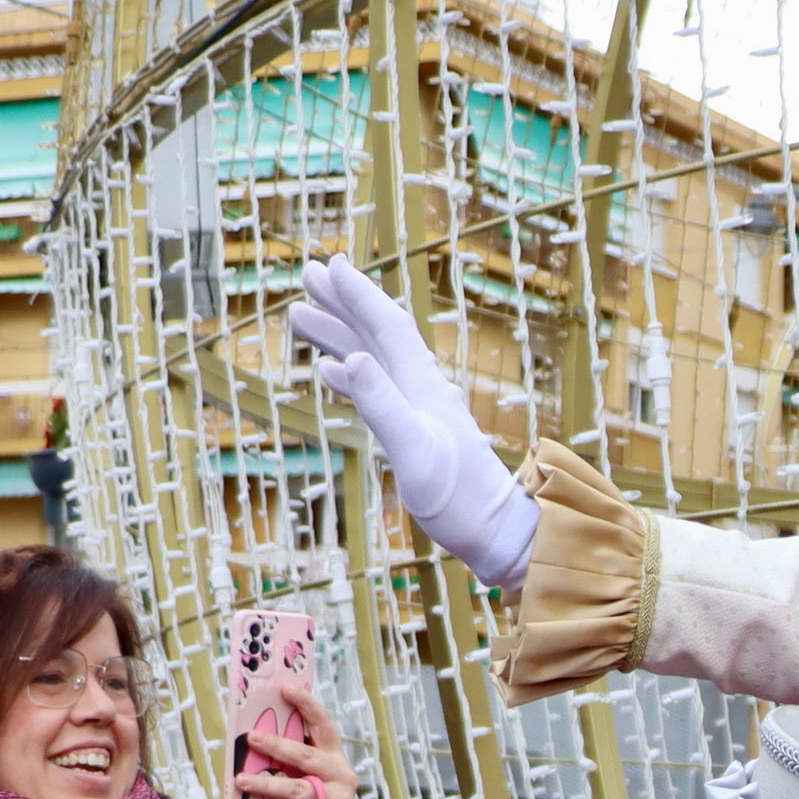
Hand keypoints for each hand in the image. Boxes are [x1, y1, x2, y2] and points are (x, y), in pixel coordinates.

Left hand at [232, 669, 369, 798]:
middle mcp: (340, 776)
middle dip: (276, 746)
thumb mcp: (299, 778)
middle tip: (251, 738)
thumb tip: (252, 738)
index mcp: (333, 757)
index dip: (306, 705)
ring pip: (296, 789)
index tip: (285, 688)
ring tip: (242, 781)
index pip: (323, 725)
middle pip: (306, 756)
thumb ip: (287, 762)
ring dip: (265, 784)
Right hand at [287, 256, 539, 588]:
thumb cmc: (461, 499)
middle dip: (342, 303)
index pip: (388, 326)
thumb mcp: (416, 451)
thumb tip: (350, 360)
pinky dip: (349, 376)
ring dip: (339, 335)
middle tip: (308, 275)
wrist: (498, 532)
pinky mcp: (417, 432)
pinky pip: (376, 390)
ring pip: (372, 358)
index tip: (330, 266)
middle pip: (377, 333)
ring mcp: (419, 409)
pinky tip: (329, 375)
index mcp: (422, 385)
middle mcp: (422, 388)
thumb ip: (382, 404)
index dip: (358, 295)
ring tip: (300, 316)